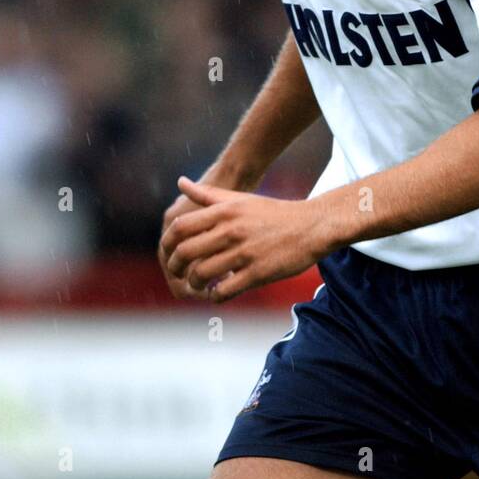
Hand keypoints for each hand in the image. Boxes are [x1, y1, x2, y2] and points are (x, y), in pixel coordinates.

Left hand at [160, 177, 325, 302]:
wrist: (312, 226)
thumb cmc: (274, 213)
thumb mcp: (240, 198)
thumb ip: (208, 194)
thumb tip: (181, 182)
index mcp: (224, 211)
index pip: (180, 227)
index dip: (167, 244)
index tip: (168, 254)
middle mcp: (231, 230)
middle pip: (185, 252)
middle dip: (175, 267)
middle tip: (179, 273)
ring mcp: (244, 252)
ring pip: (201, 274)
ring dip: (194, 284)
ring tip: (199, 284)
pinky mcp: (257, 273)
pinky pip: (224, 291)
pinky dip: (215, 296)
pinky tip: (218, 293)